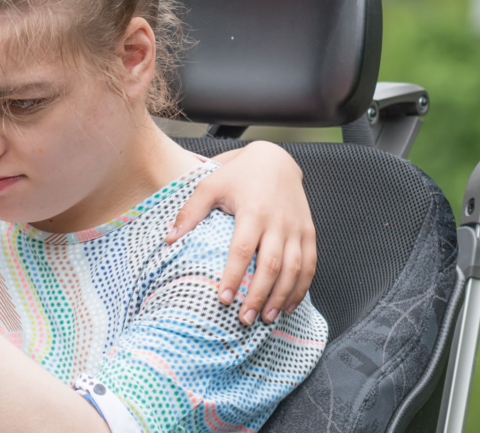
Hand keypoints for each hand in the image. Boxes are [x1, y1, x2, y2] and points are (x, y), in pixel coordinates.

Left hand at [168, 140, 316, 324]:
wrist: (275, 159)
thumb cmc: (238, 174)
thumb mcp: (209, 185)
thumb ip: (190, 212)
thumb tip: (169, 240)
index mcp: (253, 211)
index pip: (242, 250)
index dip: (234, 276)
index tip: (223, 299)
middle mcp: (279, 222)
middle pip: (271, 265)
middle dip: (258, 295)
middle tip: (244, 319)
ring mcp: (297, 229)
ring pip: (294, 269)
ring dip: (281, 297)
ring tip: (267, 319)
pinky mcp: (308, 232)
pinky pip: (310, 264)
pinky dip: (301, 287)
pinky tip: (289, 305)